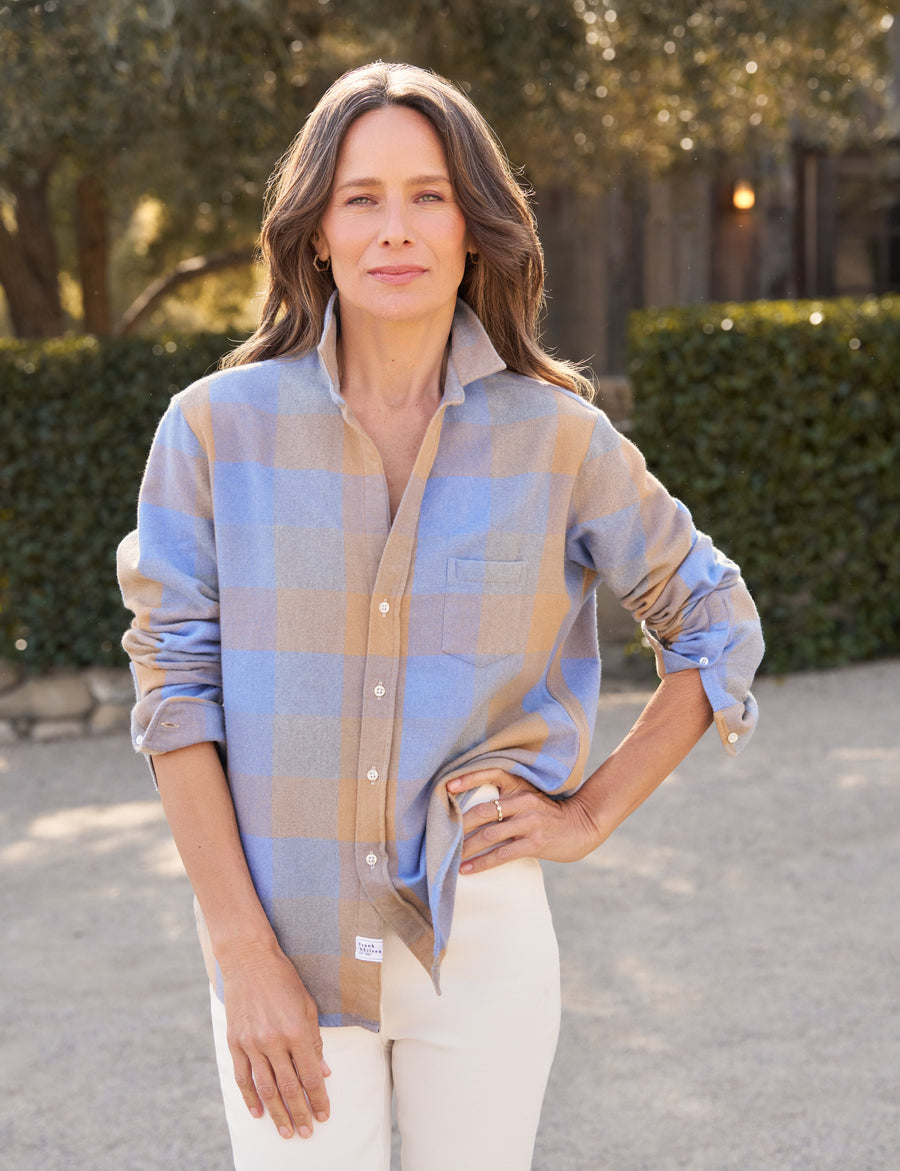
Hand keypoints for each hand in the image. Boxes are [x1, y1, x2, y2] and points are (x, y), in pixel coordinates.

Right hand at [220, 943, 330, 1139]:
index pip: (310, 1075)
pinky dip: (250, 1098)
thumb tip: (324, 1072)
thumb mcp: (308, 1006)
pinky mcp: (234, 1042)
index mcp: (296, 1031)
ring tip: (286, 1131)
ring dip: (277, 1113)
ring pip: (266, 1088)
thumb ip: (314, 1041)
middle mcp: (273, 1040)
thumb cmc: (284, 980)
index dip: (318, 1098)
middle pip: (289, 1087)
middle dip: (300, 1113)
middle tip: (306, 1133)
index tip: (324, 1115)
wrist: (249, 960)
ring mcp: (251, 1043)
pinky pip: (243, 1077)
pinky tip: (258, 1113)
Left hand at [447, 768, 605, 874]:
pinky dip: (481, 863)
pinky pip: (502, 854)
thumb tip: (472, 806)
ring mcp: (530, 822)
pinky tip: (467, 869)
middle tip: (441, 833)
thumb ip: (507, 797)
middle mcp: (524, 801)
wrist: (583, 825)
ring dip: (466, 847)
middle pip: (484, 810)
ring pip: (490, 835)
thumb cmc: (549, 812)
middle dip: (459, 824)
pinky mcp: (535, 843)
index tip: (446, 787)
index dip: (468, 779)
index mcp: (521, 785)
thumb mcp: (530, 796)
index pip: (491, 774)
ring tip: (448, 856)